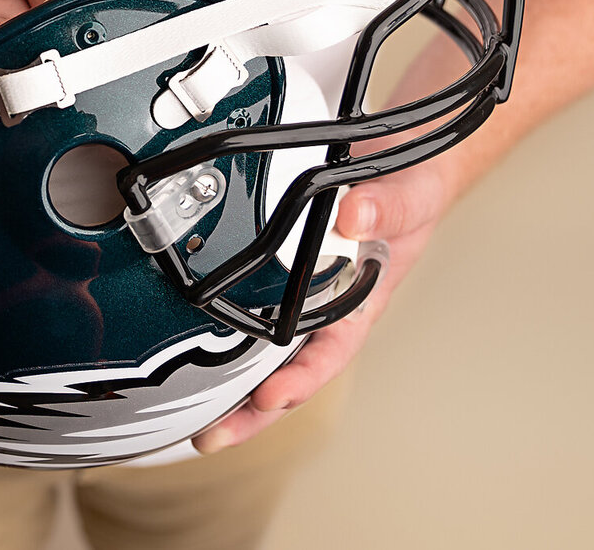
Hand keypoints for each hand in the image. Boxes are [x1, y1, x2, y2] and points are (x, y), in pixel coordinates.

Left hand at [190, 160, 451, 452]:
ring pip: (261, 348)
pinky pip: (243, 305)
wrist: (398, 159)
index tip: (271, 396)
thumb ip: (388, 206)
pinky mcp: (272, 268)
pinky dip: (215, 330)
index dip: (302, 378)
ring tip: (195, 417)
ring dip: (231, 384)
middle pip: (288, 369)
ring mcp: (298, 292)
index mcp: (361, 300)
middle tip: (214, 435)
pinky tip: (184, 346)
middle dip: (253, 410)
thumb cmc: (409, 192)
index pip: (331, 352)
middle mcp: (326, 305)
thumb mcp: (410, 196)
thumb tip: (354, 214)